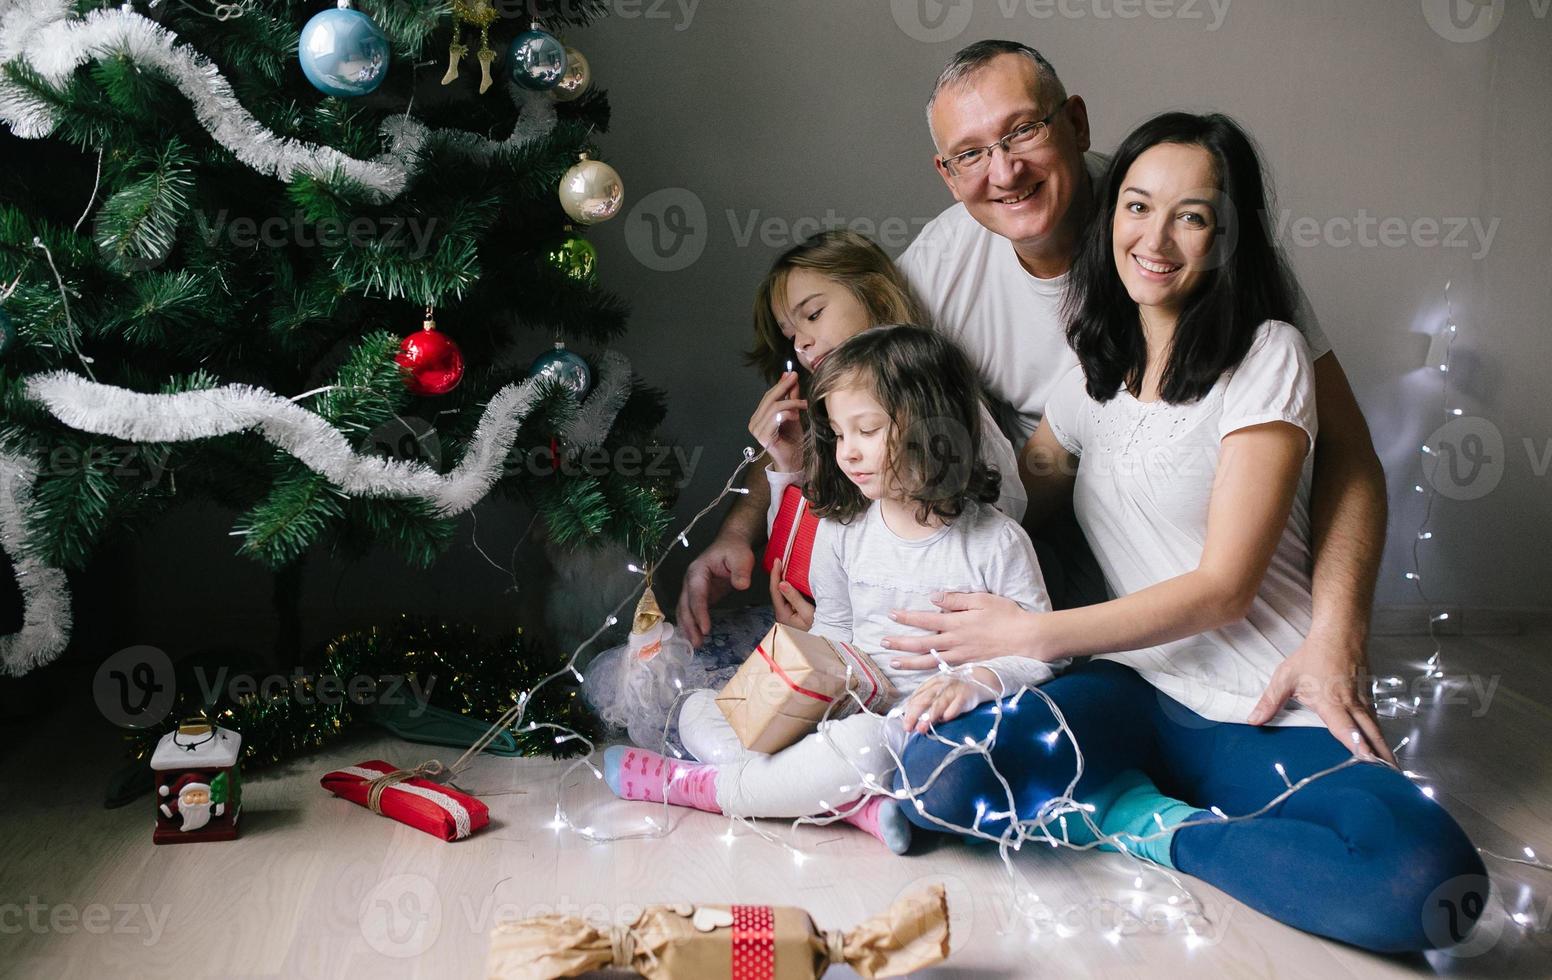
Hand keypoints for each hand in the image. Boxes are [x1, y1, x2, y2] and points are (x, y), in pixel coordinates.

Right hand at [675, 534, 755, 647]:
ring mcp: (693, 588)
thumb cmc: (735, 549)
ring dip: (688, 627)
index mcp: (698, 571)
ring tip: (696, 644)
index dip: (699, 612)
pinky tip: (696, 636)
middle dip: (690, 625)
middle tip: (697, 643)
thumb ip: (741, 571)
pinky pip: (692, 611)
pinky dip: (693, 624)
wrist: (731, 543)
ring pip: (685, 610)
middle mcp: (690, 581)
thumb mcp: (741, 557)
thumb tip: (741, 586)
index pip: (696, 595)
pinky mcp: (700, 595)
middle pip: (685, 605)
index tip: (705, 629)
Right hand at [747, 372, 807, 473]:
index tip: (791, 374)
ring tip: (804, 404)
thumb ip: (790, 398)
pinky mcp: (763, 436)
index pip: (768, 397)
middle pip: (769, 399)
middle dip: (783, 387)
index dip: (780, 384)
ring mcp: (757, 430)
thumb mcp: (793, 414)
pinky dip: (788, 413)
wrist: (793, 462)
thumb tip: (789, 377)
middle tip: (795, 378)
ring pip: (773, 407)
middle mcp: (754, 422)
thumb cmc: (793, 441)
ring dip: (790, 402)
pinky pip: (776, 418)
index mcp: (759, 417)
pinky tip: (797, 415)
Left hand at [769, 558, 814, 630]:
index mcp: (782, 614)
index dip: (775, 575)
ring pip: (781, 593)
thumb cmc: (819, 627)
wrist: (826, 638)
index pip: (775, 591)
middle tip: (779, 560)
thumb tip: (782, 583)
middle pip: (776, 591)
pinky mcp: (792, 611)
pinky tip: (791, 578)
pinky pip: (787, 596)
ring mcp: (786, 613)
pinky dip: (788, 585)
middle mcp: (782, 613)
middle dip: (777, 575)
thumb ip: (795, 598)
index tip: (777, 562)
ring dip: (782, 579)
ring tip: (784, 565)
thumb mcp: (808, 612)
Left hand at [883, 593, 1042, 669]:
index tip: (892, 615)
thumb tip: (933, 598)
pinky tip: (920, 675)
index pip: (925, 620)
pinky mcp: (968, 667)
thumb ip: (956, 600)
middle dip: (900, 642)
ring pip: (929, 661)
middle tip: (883, 641)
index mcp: (957, 623)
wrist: (1026, 639)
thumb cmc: (1006, 616)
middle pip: (922, 643)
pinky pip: (944, 672)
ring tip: (894, 662)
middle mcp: (955, 642)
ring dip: (909, 662)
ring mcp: (961, 657)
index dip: (907, 618)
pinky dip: (929, 674)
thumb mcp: (981, 599)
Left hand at [899, 669, 993, 734]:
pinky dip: (951, 711)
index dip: (909, 711)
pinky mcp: (966, 695)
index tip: (904, 725)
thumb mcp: (939, 693)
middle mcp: (940, 685)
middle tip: (908, 728)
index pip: (917, 697)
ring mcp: (953, 690)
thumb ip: (927, 702)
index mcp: (931, 684)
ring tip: (922, 728)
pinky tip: (945, 720)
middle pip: (924, 700)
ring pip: (939, 703)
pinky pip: (957, 703)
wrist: (980, 679)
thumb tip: (913, 719)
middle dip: (914, 714)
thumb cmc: (956, 690)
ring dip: (929, 716)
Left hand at [1247, 631, 1395, 764]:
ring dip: (1385, 749)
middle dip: (1381, 756)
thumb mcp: (1286, 677)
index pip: (1346, 728)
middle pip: (1371, 734)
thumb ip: (1270, 701)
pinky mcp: (1369, 698)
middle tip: (1391, 777)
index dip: (1357, 746)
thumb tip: (1253, 721)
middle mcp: (1352, 705)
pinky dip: (1381, 737)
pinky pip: (1376, 721)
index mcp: (1331, 702)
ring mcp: (1364, 701)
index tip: (1368, 762)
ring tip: (1392, 772)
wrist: (1340, 634)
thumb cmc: (1312, 656)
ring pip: (1377, 729)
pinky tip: (1384, 750)